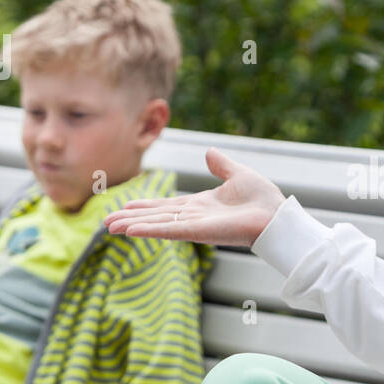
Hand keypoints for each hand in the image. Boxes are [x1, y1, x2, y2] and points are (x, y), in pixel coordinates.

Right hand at [103, 147, 286, 247]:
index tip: (126, 205)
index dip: (145, 206)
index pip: (166, 205)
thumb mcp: (238, 174)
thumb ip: (221, 165)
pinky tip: (130, 232)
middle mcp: (193, 217)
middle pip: (155, 217)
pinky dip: (149, 231)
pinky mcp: (198, 232)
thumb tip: (209, 152)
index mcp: (200, 205)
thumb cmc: (263, 199)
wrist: (277, 215)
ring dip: (132, 225)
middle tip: (106, 222)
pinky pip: (169, 231)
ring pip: (156, 225)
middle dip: (131, 219)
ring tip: (109, 228)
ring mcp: (194, 225)